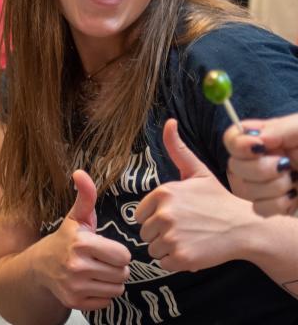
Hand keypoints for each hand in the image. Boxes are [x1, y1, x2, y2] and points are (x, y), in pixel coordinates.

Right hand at [35, 170, 130, 311]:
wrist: (40, 265)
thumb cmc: (65, 239)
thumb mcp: (76, 217)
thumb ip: (86, 196)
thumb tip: (80, 172)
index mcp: (81, 243)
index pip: (122, 255)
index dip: (118, 252)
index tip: (107, 248)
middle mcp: (77, 266)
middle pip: (122, 274)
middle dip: (117, 267)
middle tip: (104, 260)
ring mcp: (75, 286)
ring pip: (116, 289)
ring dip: (112, 281)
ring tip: (99, 271)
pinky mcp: (74, 302)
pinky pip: (106, 302)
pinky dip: (102, 295)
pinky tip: (91, 283)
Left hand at [136, 119, 258, 271]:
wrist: (243, 226)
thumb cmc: (216, 199)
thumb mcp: (196, 171)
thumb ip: (177, 149)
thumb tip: (169, 122)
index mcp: (162, 192)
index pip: (140, 214)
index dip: (155, 217)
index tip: (175, 216)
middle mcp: (164, 213)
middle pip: (145, 232)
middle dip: (160, 233)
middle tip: (184, 229)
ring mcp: (172, 236)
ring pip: (153, 248)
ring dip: (168, 248)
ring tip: (188, 238)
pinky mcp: (182, 257)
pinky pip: (165, 263)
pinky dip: (177, 261)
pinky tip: (193, 249)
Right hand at [224, 118, 297, 216]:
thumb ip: (279, 130)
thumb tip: (255, 139)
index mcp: (264, 138)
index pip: (232, 138)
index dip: (239, 144)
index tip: (260, 146)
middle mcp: (257, 160)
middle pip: (234, 165)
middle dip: (260, 169)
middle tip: (286, 167)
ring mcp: (263, 185)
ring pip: (244, 189)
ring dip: (272, 188)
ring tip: (295, 182)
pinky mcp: (273, 206)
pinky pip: (258, 209)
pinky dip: (277, 205)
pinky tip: (294, 198)